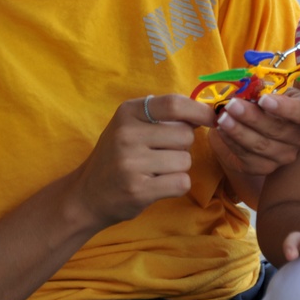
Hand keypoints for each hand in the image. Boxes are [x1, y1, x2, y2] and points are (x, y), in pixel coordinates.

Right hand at [69, 95, 214, 227]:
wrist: (87, 194)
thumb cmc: (117, 156)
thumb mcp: (130, 126)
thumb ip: (162, 116)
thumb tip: (207, 112)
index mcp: (127, 112)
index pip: (174, 104)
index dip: (199, 111)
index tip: (212, 118)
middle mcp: (127, 134)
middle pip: (185, 135)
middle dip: (182, 146)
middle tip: (161, 154)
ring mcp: (131, 163)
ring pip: (185, 161)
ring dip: (178, 168)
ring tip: (154, 171)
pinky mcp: (139, 190)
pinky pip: (181, 182)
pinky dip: (176, 185)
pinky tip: (157, 185)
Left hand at [209, 90, 299, 176]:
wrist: (264, 128)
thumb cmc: (267, 103)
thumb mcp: (269, 90)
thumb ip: (258, 88)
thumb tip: (240, 86)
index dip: (284, 107)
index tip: (263, 100)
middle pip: (277, 130)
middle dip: (251, 117)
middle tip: (231, 105)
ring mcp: (284, 155)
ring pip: (261, 146)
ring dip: (238, 131)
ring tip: (222, 118)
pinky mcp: (265, 167)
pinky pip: (248, 158)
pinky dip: (232, 143)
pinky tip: (221, 131)